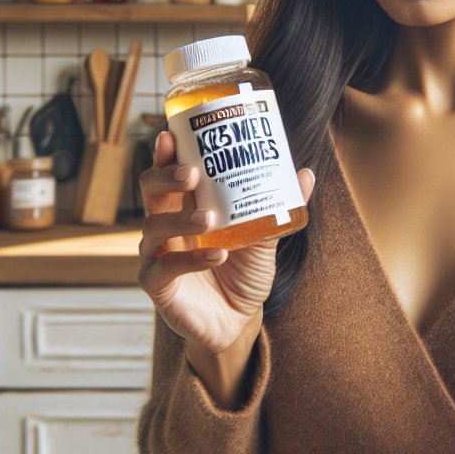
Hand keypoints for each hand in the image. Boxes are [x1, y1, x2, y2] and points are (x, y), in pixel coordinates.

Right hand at [138, 129, 315, 355]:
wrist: (239, 319)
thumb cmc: (243, 271)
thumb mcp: (263, 237)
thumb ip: (276, 207)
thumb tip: (304, 174)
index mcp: (185, 205)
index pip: (167, 172)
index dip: (166, 153)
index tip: (172, 134)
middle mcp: (165, 225)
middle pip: (149, 190)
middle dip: (165, 177)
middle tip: (192, 174)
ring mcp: (157, 254)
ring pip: (152, 228)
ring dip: (179, 219)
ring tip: (208, 219)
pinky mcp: (158, 285)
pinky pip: (164, 268)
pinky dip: (189, 260)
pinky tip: (215, 256)